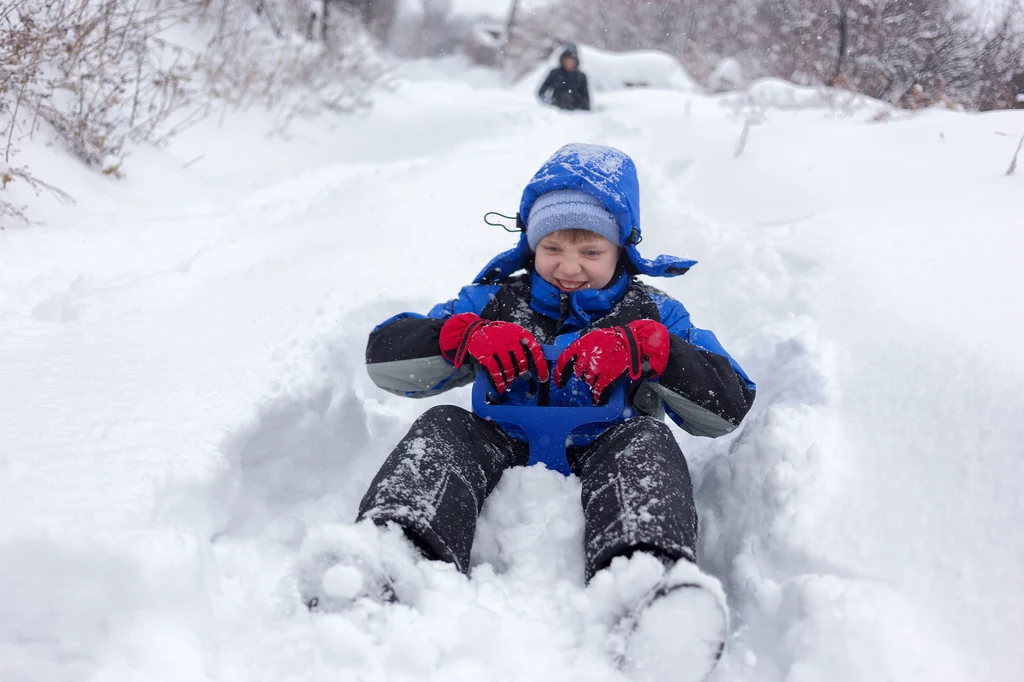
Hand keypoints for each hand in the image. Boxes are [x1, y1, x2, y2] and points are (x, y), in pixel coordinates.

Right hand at [439, 313, 548, 393]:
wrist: (475, 330)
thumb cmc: (498, 336)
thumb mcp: (512, 335)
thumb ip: (523, 349)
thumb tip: (531, 372)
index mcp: (519, 334)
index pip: (535, 350)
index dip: (540, 366)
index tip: (543, 378)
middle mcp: (509, 339)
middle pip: (521, 363)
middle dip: (521, 374)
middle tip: (520, 379)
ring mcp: (497, 346)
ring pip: (509, 369)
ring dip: (510, 379)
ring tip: (509, 383)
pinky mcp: (485, 354)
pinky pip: (495, 372)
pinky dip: (499, 382)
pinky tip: (501, 388)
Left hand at [553, 319, 669, 403]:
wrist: (636, 342)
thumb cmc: (616, 340)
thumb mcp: (595, 338)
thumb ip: (583, 349)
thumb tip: (574, 362)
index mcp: (582, 344)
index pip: (564, 360)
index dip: (559, 374)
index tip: (558, 383)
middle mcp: (587, 356)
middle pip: (579, 373)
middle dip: (585, 374)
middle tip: (595, 370)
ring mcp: (597, 368)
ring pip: (589, 381)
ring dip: (594, 381)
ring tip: (605, 374)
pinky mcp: (607, 377)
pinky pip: (598, 391)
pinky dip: (598, 397)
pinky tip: (599, 400)